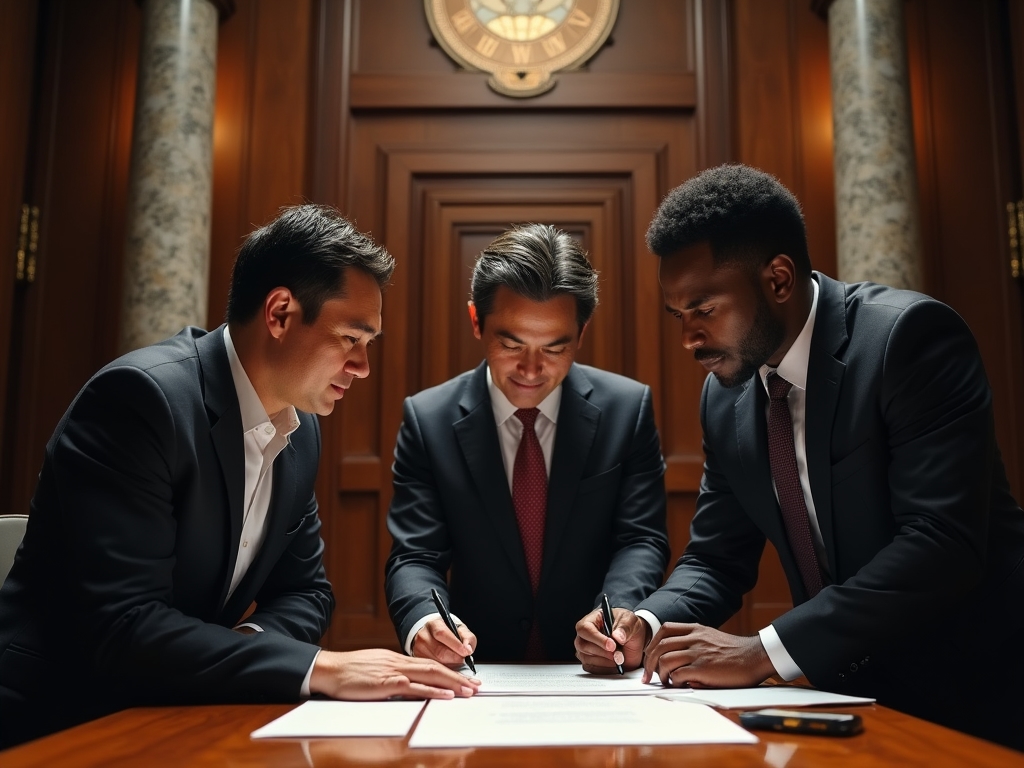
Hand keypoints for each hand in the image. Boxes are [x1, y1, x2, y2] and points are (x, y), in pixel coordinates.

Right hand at [309, 648, 479, 699]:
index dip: (449, 671)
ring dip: (452, 683)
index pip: (429, 664)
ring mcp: (394, 672)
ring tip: (469, 691)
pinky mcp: (386, 684)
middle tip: (477, 686)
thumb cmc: (349, 673)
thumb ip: (392, 676)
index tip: (464, 679)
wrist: (330, 669)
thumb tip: (406, 685)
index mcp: (397, 660)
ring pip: (430, 675)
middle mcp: (399, 663)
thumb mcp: (374, 671)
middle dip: (458, 677)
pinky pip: (414, 687)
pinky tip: (446, 695)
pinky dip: (432, 691)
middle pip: (435, 668)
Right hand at [412, 618, 477, 666]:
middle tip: (464, 660)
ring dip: (450, 666)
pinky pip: (432, 669)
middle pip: (439, 651)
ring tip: (456, 662)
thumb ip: (468, 637)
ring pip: (435, 662)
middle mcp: (423, 636)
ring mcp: (418, 649)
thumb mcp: (460, 629)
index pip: (442, 634)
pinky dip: (443, 671)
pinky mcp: (418, 660)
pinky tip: (448, 668)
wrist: (433, 634)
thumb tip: (468, 648)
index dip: (455, 645)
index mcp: (434, 624)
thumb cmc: (448, 632)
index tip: (466, 652)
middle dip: (455, 658)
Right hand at [574, 607, 648, 673]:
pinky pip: (591, 669)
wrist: (633, 640)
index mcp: (591, 620)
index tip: (612, 646)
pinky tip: (615, 664)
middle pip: (583, 645)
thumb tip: (617, 636)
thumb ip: (625, 628)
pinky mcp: (589, 662)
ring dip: (605, 661)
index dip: (597, 638)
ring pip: (586, 659)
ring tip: (619, 658)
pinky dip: (604, 669)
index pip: (585, 629)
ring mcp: (585, 649)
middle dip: (603, 652)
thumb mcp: (630, 621)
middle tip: (618, 654)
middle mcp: (585, 635)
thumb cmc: (627, 626)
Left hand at [642, 622, 775, 687]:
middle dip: (649, 662)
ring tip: (666, 681)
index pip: (664, 629)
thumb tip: (676, 657)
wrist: (756, 657)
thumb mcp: (712, 637)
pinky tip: (679, 685)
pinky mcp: (703, 668)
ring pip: (665, 660)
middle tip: (648, 675)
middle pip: (659, 645)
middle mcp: (695, 638)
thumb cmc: (735, 652)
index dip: (653, 643)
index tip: (650, 656)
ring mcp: (698, 652)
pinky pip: (678, 674)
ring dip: (661, 673)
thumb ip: (694, 642)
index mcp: (696, 629)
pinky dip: (674, 681)